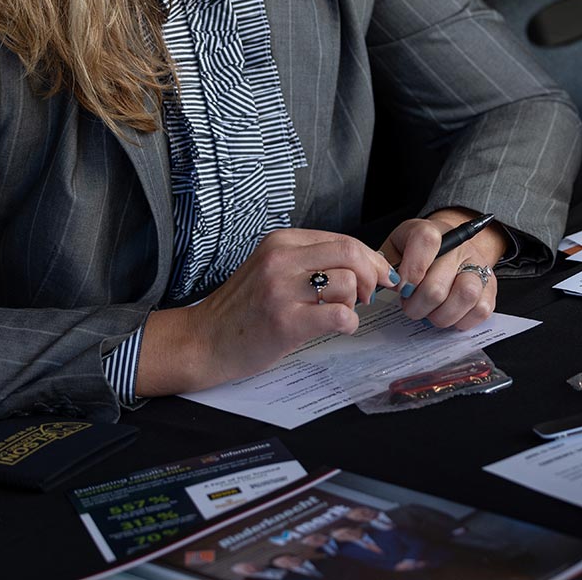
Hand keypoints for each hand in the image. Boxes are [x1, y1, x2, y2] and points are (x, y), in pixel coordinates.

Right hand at [138, 228, 394, 393]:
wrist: (202, 341)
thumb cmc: (243, 310)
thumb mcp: (272, 269)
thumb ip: (309, 261)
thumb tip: (363, 264)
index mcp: (281, 242)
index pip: (342, 239)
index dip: (370, 259)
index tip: (379, 275)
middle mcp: (281, 259)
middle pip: (351, 253)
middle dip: (372, 275)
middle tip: (368, 296)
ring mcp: (281, 290)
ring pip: (348, 282)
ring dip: (355, 302)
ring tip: (339, 313)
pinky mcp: (285, 321)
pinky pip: (339, 315)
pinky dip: (348, 323)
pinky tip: (337, 328)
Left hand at [382, 208, 507, 329]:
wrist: (450, 248)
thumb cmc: (417, 252)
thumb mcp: (396, 248)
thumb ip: (386, 263)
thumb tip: (387, 283)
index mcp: (433, 231)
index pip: (426, 240)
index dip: (411, 269)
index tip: (401, 287)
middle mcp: (460, 246)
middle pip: (438, 285)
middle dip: (417, 305)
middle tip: (410, 304)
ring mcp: (478, 266)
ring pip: (464, 296)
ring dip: (440, 315)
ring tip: (430, 311)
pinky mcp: (491, 287)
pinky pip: (481, 310)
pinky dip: (461, 320)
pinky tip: (448, 313)